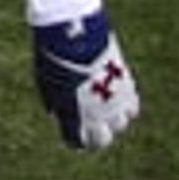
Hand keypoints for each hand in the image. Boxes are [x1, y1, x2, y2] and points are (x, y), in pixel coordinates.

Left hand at [33, 10, 138, 150]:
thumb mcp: (46, 82)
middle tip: (92, 121)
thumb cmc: (55, 57)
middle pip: (103, 139)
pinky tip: (116, 92)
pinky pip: (132, 106)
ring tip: (103, 101)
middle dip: (98, 133)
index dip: (78, 138)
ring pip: (121, 123)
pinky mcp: (127, 87)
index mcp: (74, 119)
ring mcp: (114, 103)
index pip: (79, 143)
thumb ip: (55, 102)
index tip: (76, 130)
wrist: (75, 36)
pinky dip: (125, 102)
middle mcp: (96, 117)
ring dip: (113, 116)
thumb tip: (58, 113)